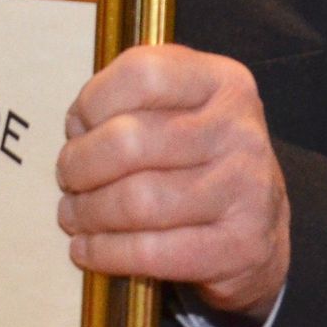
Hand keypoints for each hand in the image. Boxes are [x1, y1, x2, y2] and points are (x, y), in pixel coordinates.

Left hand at [55, 43, 289, 322]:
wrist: (259, 222)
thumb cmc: (195, 154)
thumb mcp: (175, 105)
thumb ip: (127, 100)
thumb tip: (77, 131)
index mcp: (221, 82)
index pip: (143, 74)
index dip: (94, 100)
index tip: (77, 126)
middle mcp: (239, 130)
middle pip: (131, 141)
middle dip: (80, 164)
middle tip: (67, 178)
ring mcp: (247, 189)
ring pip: (138, 201)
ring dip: (89, 212)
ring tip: (72, 214)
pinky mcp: (242, 246)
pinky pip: (154, 252)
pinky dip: (107, 252)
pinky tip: (88, 249)